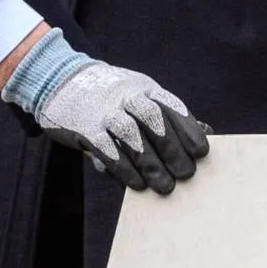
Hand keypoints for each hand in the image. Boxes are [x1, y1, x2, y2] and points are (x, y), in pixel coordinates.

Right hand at [1, 32, 212, 193]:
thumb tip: (206, 131)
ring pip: (131, 135)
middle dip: (172, 148)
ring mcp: (104, 110)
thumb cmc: (110, 98)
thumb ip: (167, 115)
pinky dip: (123, 167)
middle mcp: (125, 95)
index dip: (189, 129)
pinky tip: (137, 183)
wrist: (60, 81)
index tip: (203, 152)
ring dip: (150, 162)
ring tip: (165, 186)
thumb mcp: (139, 96)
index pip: (171, 105)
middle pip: (153, 119)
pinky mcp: (84, 127)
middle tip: (186, 173)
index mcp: (144, 88)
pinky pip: (106, 148)